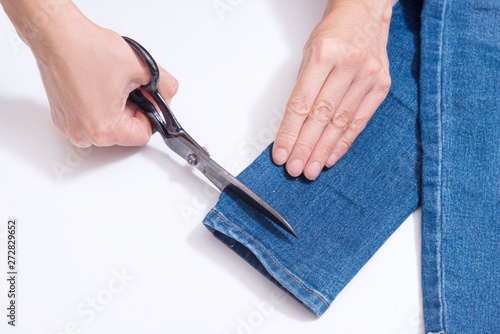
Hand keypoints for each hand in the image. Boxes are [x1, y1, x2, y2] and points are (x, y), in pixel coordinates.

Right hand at [2, 0, 177, 146]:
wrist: (56, 35)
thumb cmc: (87, 49)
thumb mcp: (141, 67)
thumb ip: (165, 86)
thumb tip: (169, 94)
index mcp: (104, 130)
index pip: (143, 134)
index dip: (150, 113)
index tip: (146, 97)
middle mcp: (84, 134)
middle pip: (125, 132)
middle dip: (132, 110)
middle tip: (126, 86)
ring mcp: (70, 127)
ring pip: (108, 126)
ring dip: (116, 108)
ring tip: (109, 84)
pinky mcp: (62, 117)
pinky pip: (90, 119)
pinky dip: (98, 106)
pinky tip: (96, 85)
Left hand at [272, 0, 391, 179]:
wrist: (365, 13)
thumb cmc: (334, 34)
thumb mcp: (309, 53)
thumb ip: (303, 88)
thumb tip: (292, 128)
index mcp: (323, 55)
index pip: (301, 104)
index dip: (289, 133)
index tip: (281, 154)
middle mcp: (348, 65)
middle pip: (321, 117)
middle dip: (305, 147)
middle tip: (296, 169)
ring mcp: (368, 75)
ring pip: (340, 122)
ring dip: (323, 150)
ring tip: (311, 169)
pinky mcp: (381, 85)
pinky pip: (360, 120)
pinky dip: (344, 141)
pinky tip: (332, 156)